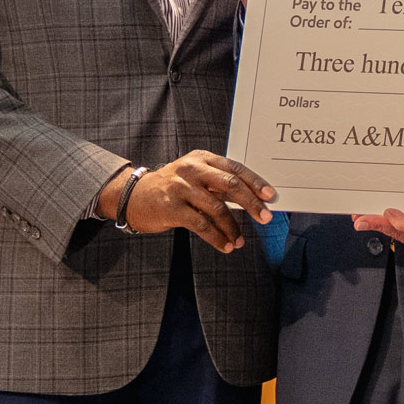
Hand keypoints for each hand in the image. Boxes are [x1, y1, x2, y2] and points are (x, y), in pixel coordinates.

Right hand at [98, 151, 275, 251]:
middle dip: (251, 202)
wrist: (133, 196)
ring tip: (239, 242)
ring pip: (217, 208)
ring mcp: (181, 188)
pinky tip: (224, 245)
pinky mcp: (172, 208)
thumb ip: (218, 183)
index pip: (235, 168)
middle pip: (230, 185)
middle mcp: (192, 169)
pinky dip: (216, 237)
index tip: (270, 195)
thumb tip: (252, 198)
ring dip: (232, 228)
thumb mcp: (194, 176)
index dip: (255, 182)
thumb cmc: (172, 188)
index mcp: (202, 158)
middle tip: (265, 217)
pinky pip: (201, 225)